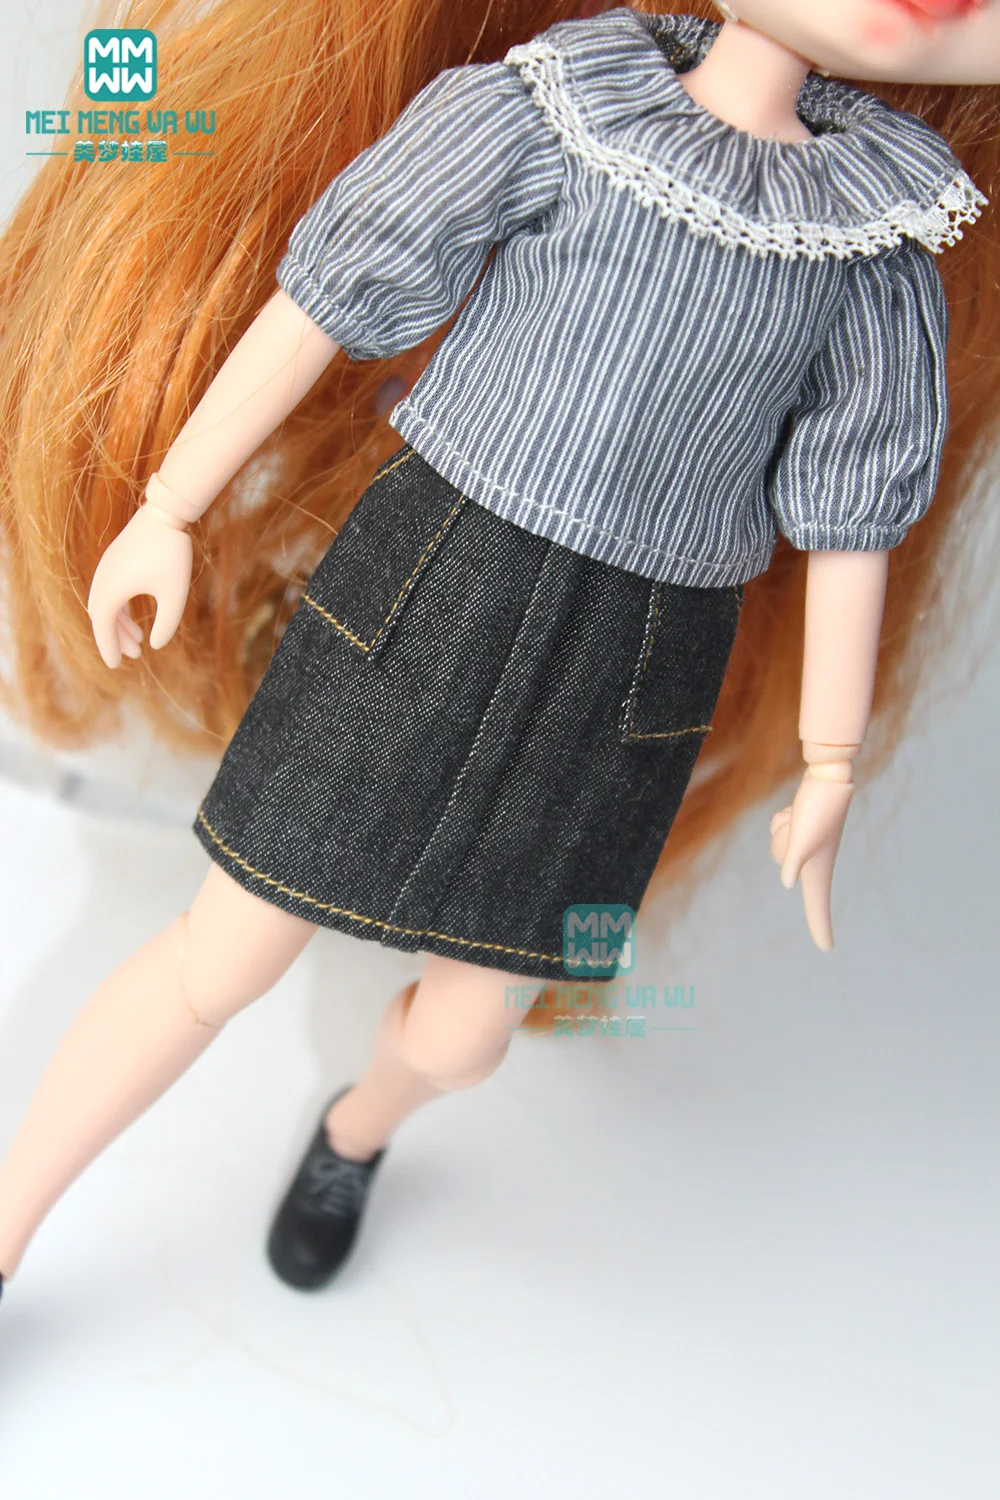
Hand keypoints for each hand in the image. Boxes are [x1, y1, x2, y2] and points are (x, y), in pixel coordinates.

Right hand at [87, 506, 192, 667]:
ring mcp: (107, 568)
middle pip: (102, 617)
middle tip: (134, 656)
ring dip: (120, 624)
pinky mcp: (116, 560)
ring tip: (139, 642)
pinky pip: (113, 592)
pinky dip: (121, 608)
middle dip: (116, 638)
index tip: (115, 666)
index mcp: (111, 590)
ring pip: (107, 604)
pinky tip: (135, 619)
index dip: (108, 647)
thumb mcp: (174, 594)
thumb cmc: (171, 555)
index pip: (103, 626)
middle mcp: (103, 579)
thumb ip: (167, 624)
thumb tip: (157, 645)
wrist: (166, 513)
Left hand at [769, 768, 854, 951]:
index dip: (821, 928)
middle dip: (782, 840)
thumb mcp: (803, 837)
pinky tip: (796, 809)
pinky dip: (782, 817)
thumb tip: (787, 883)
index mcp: (818, 868)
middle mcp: (813, 859)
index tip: (826, 948)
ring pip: (777, 844)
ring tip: (800, 815)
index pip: (818, 906)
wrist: (829, 775)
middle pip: (780, 862)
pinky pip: (777, 828)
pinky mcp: (800, 827)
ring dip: (782, 827)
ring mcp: (806, 843)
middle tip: (800, 824)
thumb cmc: (820, 808)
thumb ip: (793, 861)